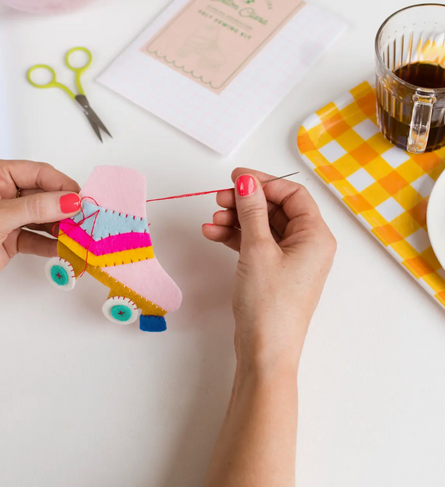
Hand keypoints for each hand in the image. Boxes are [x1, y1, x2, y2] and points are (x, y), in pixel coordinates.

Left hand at [0, 159, 80, 333]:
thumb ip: (37, 208)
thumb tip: (71, 201)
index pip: (39, 173)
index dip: (63, 185)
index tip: (83, 200)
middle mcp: (5, 191)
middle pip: (46, 194)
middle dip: (65, 207)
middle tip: (86, 219)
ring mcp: (10, 215)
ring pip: (46, 216)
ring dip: (62, 227)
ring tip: (80, 235)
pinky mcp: (13, 237)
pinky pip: (40, 236)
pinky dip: (53, 243)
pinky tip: (65, 249)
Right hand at [202, 168, 335, 368]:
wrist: (264, 351)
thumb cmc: (269, 302)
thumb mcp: (258, 249)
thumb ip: (252, 211)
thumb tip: (246, 181)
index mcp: (315, 236)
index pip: (292, 195)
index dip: (264, 182)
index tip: (235, 178)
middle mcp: (307, 245)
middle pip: (275, 209)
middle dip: (245, 202)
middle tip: (219, 199)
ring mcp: (289, 260)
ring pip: (262, 226)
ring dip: (236, 219)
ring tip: (212, 221)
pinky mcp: (273, 272)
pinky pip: (255, 244)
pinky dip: (235, 237)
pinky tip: (213, 233)